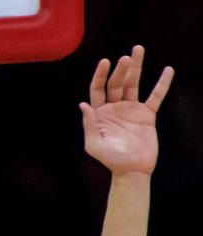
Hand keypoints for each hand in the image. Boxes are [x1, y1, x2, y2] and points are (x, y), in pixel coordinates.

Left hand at [80, 45, 173, 176]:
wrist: (132, 170)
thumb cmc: (110, 159)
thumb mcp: (94, 144)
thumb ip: (89, 124)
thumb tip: (83, 105)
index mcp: (99, 114)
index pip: (97, 89)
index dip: (100, 75)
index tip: (105, 62)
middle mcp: (114, 108)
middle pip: (116, 83)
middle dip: (121, 70)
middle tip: (127, 58)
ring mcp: (131, 110)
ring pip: (134, 84)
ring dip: (136, 67)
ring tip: (138, 49)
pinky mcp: (147, 114)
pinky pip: (156, 96)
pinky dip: (162, 83)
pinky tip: (167, 70)